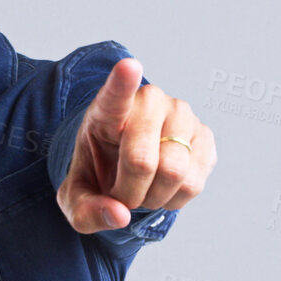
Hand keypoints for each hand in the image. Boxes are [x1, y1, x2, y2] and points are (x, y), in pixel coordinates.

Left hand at [58, 58, 215, 233]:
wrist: (125, 169)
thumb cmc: (98, 175)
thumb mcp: (76, 197)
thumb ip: (85, 210)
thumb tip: (119, 215)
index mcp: (107, 108)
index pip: (115, 94)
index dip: (123, 82)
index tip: (128, 66)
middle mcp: (149, 101)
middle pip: (141, 161)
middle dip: (129, 192)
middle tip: (121, 193)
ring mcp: (181, 114)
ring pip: (173, 173)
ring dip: (153, 197)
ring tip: (143, 188)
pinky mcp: (204, 136)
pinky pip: (194, 183)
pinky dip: (175, 199)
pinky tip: (163, 188)